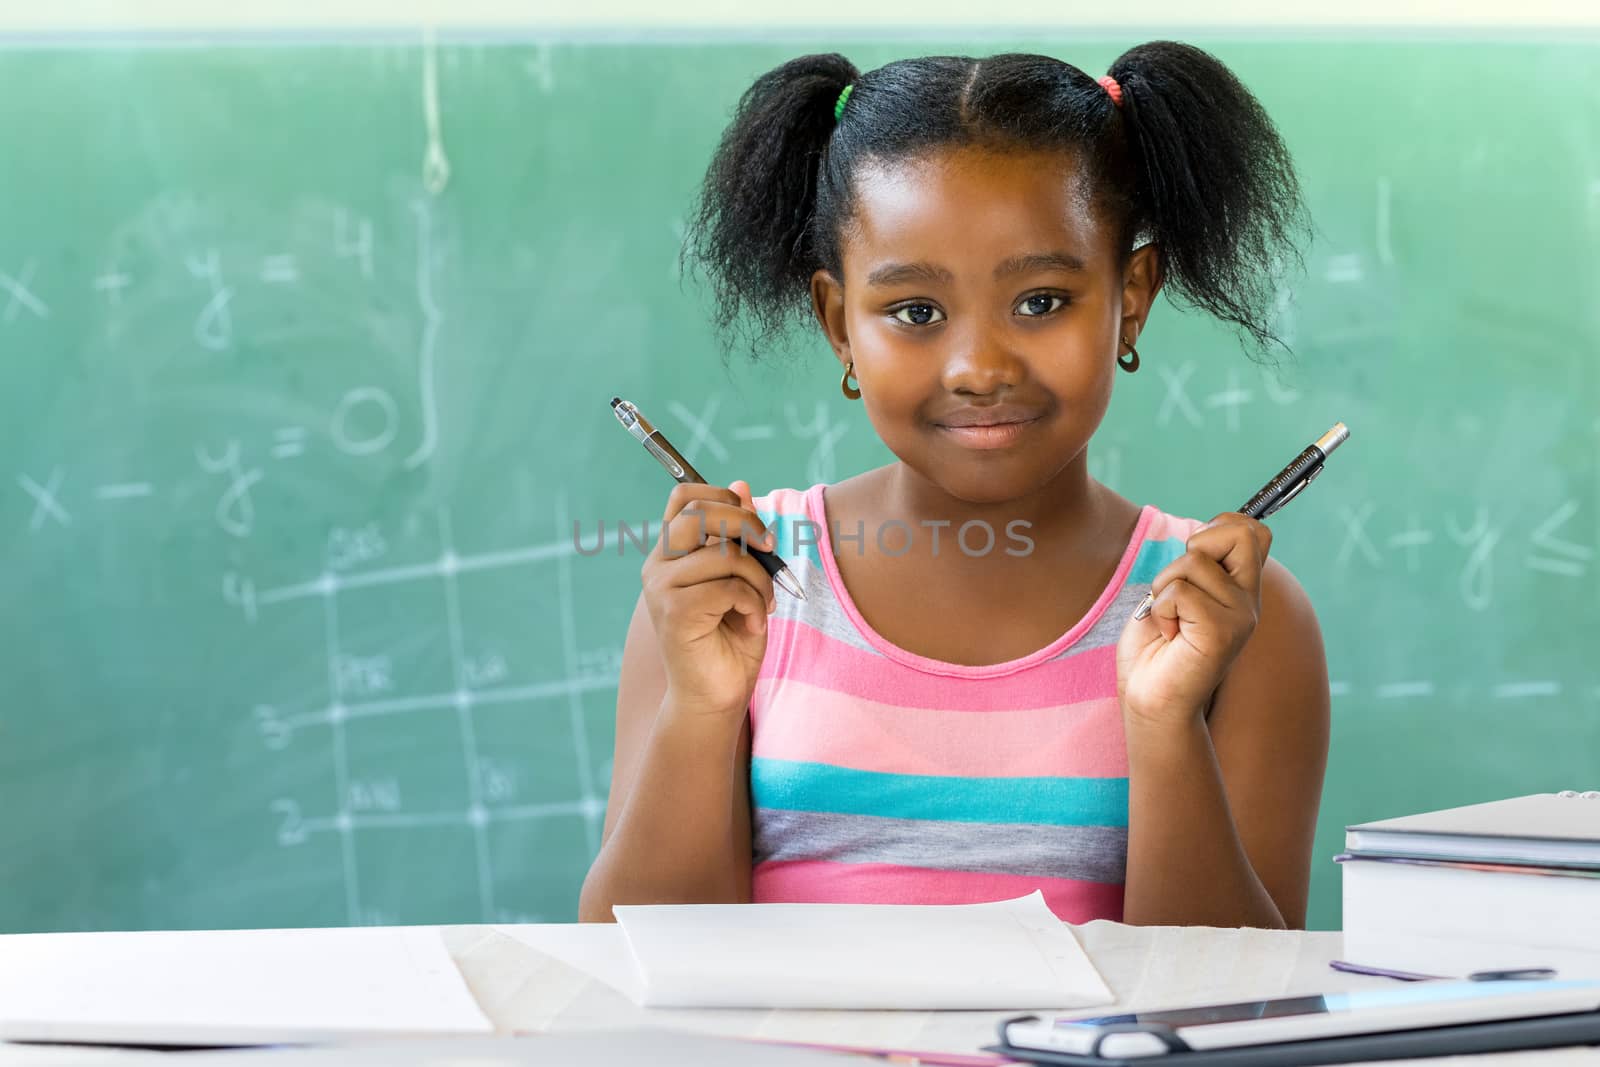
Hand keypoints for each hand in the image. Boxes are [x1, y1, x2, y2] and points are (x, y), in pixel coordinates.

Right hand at [641, 479, 775, 719]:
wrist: (715, 696)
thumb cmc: (730, 638)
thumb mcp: (744, 578)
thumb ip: (740, 537)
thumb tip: (742, 486)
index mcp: (671, 552)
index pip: (684, 496)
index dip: (724, 498)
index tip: (753, 525)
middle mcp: (658, 565)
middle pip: (701, 513)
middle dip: (748, 526)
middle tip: (771, 552)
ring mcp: (661, 588)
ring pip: (724, 554)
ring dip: (760, 577)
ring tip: (764, 603)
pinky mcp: (674, 612)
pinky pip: (728, 587)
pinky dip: (754, 603)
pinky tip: (753, 623)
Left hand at [1116, 513, 1271, 730]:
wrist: (1149, 699)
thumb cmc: (1155, 647)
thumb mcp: (1175, 592)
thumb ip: (1196, 565)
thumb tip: (1205, 530)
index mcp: (1240, 589)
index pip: (1254, 531)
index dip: (1220, 526)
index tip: (1193, 553)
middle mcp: (1248, 600)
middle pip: (1242, 533)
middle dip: (1197, 546)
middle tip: (1180, 586)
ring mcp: (1240, 616)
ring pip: (1194, 562)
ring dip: (1164, 587)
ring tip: (1169, 621)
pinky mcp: (1222, 632)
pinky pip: (1179, 592)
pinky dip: (1160, 610)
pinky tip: (1169, 636)